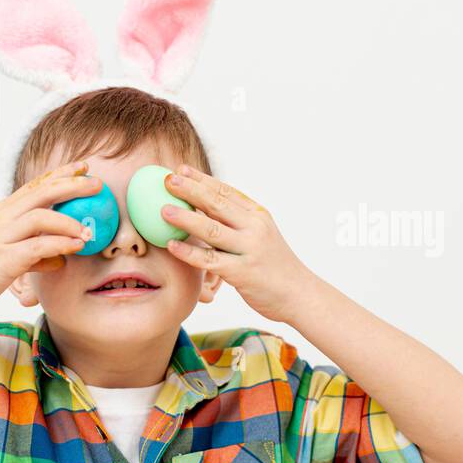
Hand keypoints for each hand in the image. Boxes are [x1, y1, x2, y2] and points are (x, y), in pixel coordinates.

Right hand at [0, 160, 99, 313]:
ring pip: (40, 216)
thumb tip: (60, 257)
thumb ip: (36, 252)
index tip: (84, 167)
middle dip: (73, 185)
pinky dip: (60, 244)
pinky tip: (77, 246)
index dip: (61, 173)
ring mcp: (2, 236)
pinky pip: (38, 246)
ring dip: (69, 220)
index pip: (36, 184)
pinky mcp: (4, 258)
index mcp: (5, 211)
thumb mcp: (10, 254)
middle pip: (42, 192)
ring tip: (89, 229)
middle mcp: (3, 217)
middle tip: (98, 185)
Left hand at [161, 164, 320, 322]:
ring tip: (163, 210)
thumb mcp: (262, 235)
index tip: (181, 169)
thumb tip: (205, 207)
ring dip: (186, 218)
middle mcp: (255, 228)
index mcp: (258, 215)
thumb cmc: (275, 266)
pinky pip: (210, 260)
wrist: (299, 293)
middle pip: (217, 204)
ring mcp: (249, 249)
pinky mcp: (242, 273)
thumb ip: (239, 222)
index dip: (202, 180)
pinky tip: (173, 246)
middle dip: (190, 190)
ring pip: (212, 229)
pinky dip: (190, 252)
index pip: (226, 192)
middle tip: (167, 180)